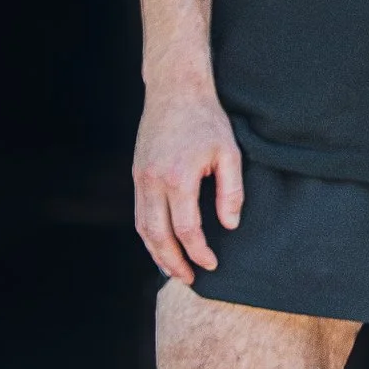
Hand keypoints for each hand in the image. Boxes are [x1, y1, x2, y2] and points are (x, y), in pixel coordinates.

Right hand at [132, 85, 244, 285]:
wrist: (175, 89)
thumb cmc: (206, 119)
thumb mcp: (229, 152)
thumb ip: (231, 191)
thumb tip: (229, 225)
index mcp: (178, 177)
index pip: (186, 229)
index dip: (199, 252)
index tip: (213, 263)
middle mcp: (153, 181)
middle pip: (158, 236)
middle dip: (173, 262)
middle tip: (190, 279)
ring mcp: (140, 178)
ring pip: (143, 228)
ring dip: (156, 253)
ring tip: (174, 270)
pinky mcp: (137, 174)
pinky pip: (139, 213)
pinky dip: (148, 235)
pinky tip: (161, 244)